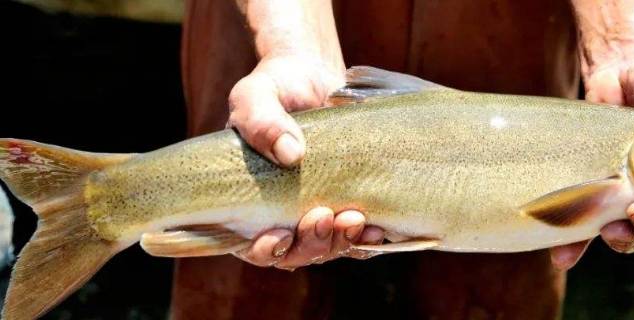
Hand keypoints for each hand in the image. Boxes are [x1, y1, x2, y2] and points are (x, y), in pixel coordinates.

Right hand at [228, 56, 384, 267]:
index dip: (266, 250)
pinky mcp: (350, 203)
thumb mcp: (256, 96)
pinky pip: (360, 234)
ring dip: (341, 241)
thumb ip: (261, 121)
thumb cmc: (275, 87)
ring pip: (330, 247)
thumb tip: (290, 154)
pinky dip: (368, 236)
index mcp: (248, 202)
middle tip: (324, 216)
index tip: (280, 234)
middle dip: (311, 244)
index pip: (252, 245)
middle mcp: (283, 215)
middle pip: (296, 253)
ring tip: (354, 219)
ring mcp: (319, 212)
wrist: (315, 74)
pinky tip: (378, 227)